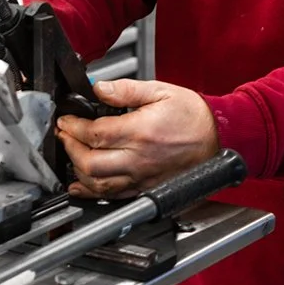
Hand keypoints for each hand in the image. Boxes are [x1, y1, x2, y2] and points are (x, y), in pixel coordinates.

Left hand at [55, 79, 219, 198]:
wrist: (219, 137)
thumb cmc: (193, 115)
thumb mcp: (160, 91)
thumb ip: (126, 89)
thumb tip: (98, 88)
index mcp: (141, 131)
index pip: (95, 133)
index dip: (73, 127)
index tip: (64, 120)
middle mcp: (139, 159)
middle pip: (90, 163)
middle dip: (69, 148)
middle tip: (63, 135)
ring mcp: (142, 177)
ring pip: (98, 184)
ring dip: (77, 171)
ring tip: (70, 154)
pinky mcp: (146, 188)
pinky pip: (113, 196)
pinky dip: (92, 193)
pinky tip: (79, 186)